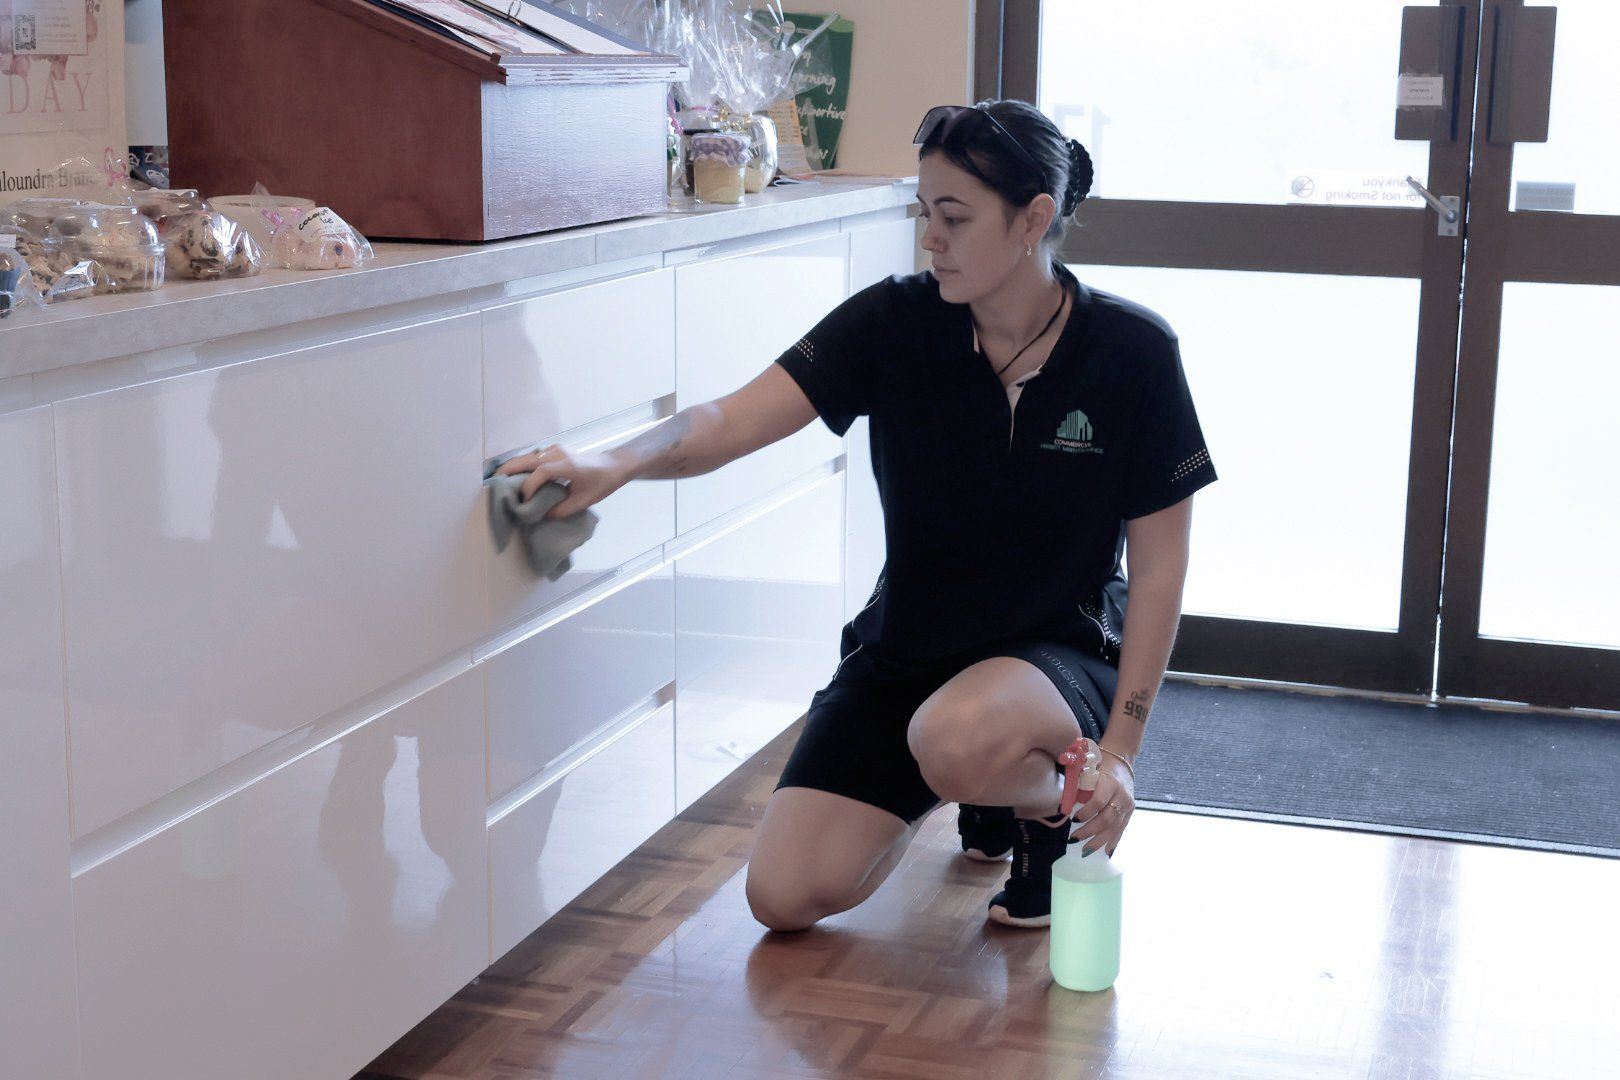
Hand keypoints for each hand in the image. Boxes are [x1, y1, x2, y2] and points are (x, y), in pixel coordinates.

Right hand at [493, 443, 628, 517]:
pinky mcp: (553, 450)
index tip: (523, 500)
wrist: (613, 465)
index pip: (541, 472)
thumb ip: (562, 509)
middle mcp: (558, 453)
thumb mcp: (584, 501)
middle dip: (507, 470)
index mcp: (568, 465)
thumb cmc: (602, 483)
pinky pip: (532, 457)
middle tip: (492, 483)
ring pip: (527, 456)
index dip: (529, 485)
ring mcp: (555, 449)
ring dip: (511, 467)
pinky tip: (513, 477)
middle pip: (527, 459)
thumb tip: (540, 515)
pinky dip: (520, 465)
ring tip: (498, 480)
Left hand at [1067, 756, 1133, 856]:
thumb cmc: (1100, 765)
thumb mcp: (1089, 770)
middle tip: (1073, 839)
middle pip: (1106, 819)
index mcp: (1110, 783)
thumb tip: (1064, 805)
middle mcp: (1121, 796)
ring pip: (1114, 828)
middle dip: (1089, 832)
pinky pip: (1122, 829)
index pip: (1098, 802)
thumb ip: (1080, 786)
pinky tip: (1106, 852)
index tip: (1073, 820)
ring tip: (1085, 851)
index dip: (1086, 813)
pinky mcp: (1130, 812)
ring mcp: (1128, 805)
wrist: (1122, 760)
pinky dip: (1113, 841)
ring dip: (1099, 841)